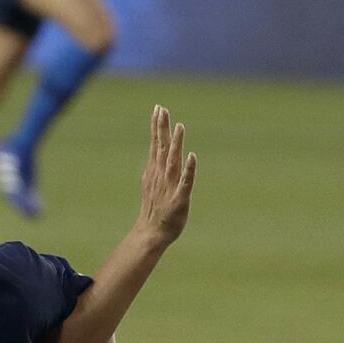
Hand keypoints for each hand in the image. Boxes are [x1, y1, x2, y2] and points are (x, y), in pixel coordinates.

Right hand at [135, 105, 195, 248]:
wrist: (151, 233)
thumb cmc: (154, 210)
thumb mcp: (151, 184)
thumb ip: (155, 166)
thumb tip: (156, 150)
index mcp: (155, 171)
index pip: (156, 145)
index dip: (157, 127)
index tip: (158, 109)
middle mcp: (161, 176)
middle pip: (162, 148)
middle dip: (162, 128)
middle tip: (162, 109)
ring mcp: (169, 187)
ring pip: (173, 161)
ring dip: (176, 144)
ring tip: (180, 126)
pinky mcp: (179, 199)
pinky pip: (186, 182)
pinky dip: (188, 169)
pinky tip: (192, 156)